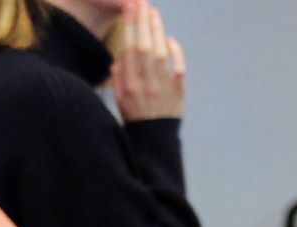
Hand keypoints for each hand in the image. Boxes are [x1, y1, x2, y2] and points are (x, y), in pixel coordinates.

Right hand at [111, 2, 185, 121]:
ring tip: (153, 12)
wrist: (155, 142)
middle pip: (143, 46)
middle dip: (142, 22)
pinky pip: (177, 67)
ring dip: (156, 31)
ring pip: (159, 53)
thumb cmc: (135, 118)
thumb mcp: (120, 100)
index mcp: (128, 84)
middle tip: (142, 2)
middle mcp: (145, 83)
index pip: (128, 49)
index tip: (130, 8)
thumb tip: (119, 58)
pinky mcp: (178, 90)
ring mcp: (163, 86)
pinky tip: (169, 39)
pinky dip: (174, 52)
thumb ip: (118, 78)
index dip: (129, 27)